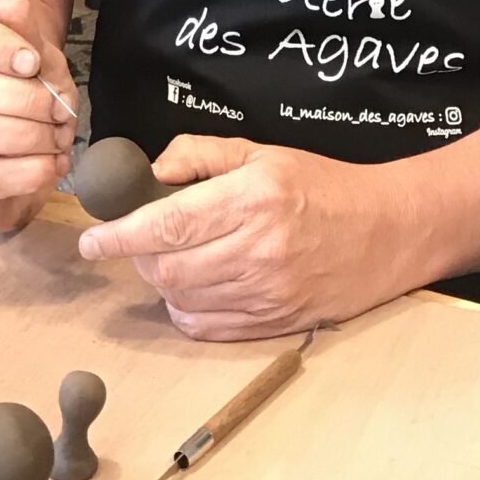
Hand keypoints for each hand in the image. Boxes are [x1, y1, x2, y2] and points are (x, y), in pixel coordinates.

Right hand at [0, 0, 76, 231]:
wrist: (30, 155)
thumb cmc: (31, 101)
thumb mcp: (41, 63)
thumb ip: (27, 34)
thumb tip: (11, 1)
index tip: (33, 62)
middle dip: (26, 98)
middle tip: (59, 110)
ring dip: (30, 135)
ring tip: (57, 139)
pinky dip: (29, 171)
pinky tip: (50, 165)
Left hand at [75, 137, 429, 337]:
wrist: (387, 230)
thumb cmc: (322, 185)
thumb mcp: (260, 151)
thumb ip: (198, 154)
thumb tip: (150, 174)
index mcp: (252, 198)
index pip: (166, 224)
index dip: (119, 235)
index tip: (92, 240)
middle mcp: (258, 249)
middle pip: (166, 268)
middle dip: (138, 257)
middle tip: (138, 241)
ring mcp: (268, 292)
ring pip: (182, 300)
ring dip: (161, 282)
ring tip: (171, 258)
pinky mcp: (276, 322)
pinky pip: (208, 327)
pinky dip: (186, 311)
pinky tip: (194, 288)